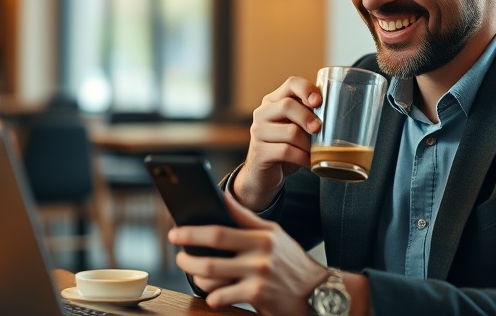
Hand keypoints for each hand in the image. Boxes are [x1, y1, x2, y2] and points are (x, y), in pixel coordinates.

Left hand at [169, 192, 327, 315]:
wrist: (318, 292)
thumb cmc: (290, 262)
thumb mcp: (275, 235)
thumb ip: (248, 220)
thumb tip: (222, 199)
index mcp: (263, 233)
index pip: (225, 222)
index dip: (196, 227)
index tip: (177, 227)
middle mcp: (262, 250)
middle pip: (214, 243)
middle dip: (188, 247)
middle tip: (177, 252)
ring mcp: (259, 273)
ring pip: (212, 272)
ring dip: (194, 274)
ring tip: (191, 272)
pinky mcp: (257, 295)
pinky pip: (221, 296)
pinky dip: (212, 297)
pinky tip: (213, 295)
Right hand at [234, 76, 321, 210]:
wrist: (264, 175)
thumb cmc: (286, 146)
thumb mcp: (296, 127)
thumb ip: (308, 115)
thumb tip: (338, 111)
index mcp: (274, 101)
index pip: (291, 83)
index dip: (307, 89)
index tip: (319, 102)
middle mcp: (262, 113)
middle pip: (287, 105)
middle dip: (308, 118)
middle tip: (319, 129)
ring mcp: (258, 133)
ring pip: (289, 131)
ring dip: (307, 143)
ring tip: (314, 150)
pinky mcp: (259, 153)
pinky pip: (285, 151)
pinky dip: (302, 157)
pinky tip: (308, 161)